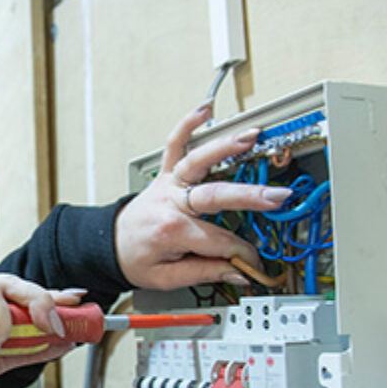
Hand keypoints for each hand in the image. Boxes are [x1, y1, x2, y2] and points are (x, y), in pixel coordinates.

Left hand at [114, 102, 290, 290]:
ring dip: (224, 147)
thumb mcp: (167, 278)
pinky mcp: (165, 174)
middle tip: (276, 196)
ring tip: (249, 137)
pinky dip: (187, 124)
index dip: (242, 254)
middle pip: (215, 196)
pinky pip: (173, 144)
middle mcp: (170, 203)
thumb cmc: (137, 259)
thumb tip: (238, 270)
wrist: (110, 246)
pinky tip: (204, 109)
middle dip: (249, 196)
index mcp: (172, 232)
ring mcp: (168, 185)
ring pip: (197, 161)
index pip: (220, 242)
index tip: (255, 263)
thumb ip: (205, 273)